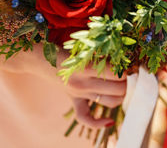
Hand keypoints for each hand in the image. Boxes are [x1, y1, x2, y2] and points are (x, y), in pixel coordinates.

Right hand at [0, 44, 126, 128]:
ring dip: (121, 94)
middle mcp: (83, 84)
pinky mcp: (73, 100)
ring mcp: (78, 94)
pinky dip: (98, 123)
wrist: (37, 57)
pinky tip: (109, 121)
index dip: (127, 68)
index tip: (130, 62)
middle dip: (128, 80)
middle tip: (128, 71)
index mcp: (85, 67)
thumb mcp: (82, 44)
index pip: (118, 74)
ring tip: (122, 84)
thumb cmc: (61, 44)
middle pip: (119, 89)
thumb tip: (124, 52)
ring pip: (111, 102)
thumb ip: (101, 48)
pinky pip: (85, 118)